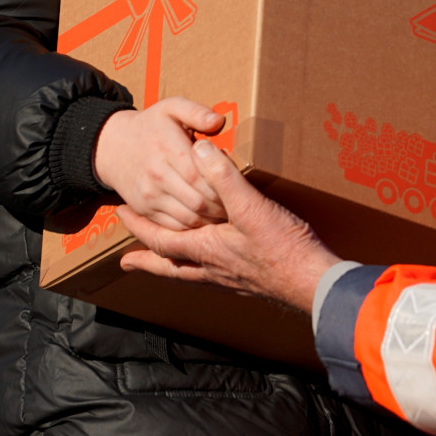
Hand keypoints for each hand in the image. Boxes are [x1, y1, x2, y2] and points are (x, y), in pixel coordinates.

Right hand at [93, 98, 225, 229]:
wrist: (111, 146)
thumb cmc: (150, 126)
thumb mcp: (171, 108)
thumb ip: (196, 112)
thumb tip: (219, 121)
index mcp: (167, 149)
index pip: (201, 175)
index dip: (222, 184)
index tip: (238, 184)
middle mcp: (156, 176)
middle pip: (197, 200)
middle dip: (221, 205)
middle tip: (238, 203)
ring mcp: (149, 196)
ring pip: (188, 218)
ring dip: (211, 219)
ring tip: (226, 212)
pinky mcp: (145, 210)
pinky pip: (174, 227)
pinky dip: (194, 227)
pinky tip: (207, 218)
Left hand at [117, 139, 340, 312]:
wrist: (314, 283)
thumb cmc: (284, 248)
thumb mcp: (252, 207)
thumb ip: (224, 179)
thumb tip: (200, 151)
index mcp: (206, 249)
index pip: (160, 240)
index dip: (139, 227)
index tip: (120, 216)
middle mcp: (212, 269)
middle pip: (169, 267)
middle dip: (146, 261)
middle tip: (126, 262)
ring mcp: (230, 279)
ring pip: (190, 275)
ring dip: (172, 267)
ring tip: (164, 264)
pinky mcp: (248, 282)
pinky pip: (211, 277)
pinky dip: (199, 270)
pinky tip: (211, 265)